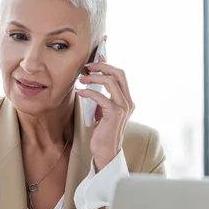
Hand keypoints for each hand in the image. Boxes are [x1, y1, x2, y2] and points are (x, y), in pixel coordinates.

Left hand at [76, 56, 133, 170]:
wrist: (106, 151)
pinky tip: (80, 92)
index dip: (108, 63)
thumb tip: (92, 79)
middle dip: (102, 66)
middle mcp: (128, 101)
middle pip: (119, 73)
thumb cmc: (103, 131)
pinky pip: (101, 96)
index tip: (96, 57)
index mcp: (126, 99)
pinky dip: (89, 92)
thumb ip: (102, 95)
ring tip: (82, 79)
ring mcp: (123, 107)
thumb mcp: (103, 110)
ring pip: (111, 82)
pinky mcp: (115, 114)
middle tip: (87, 66)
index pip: (120, 74)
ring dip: (94, 78)